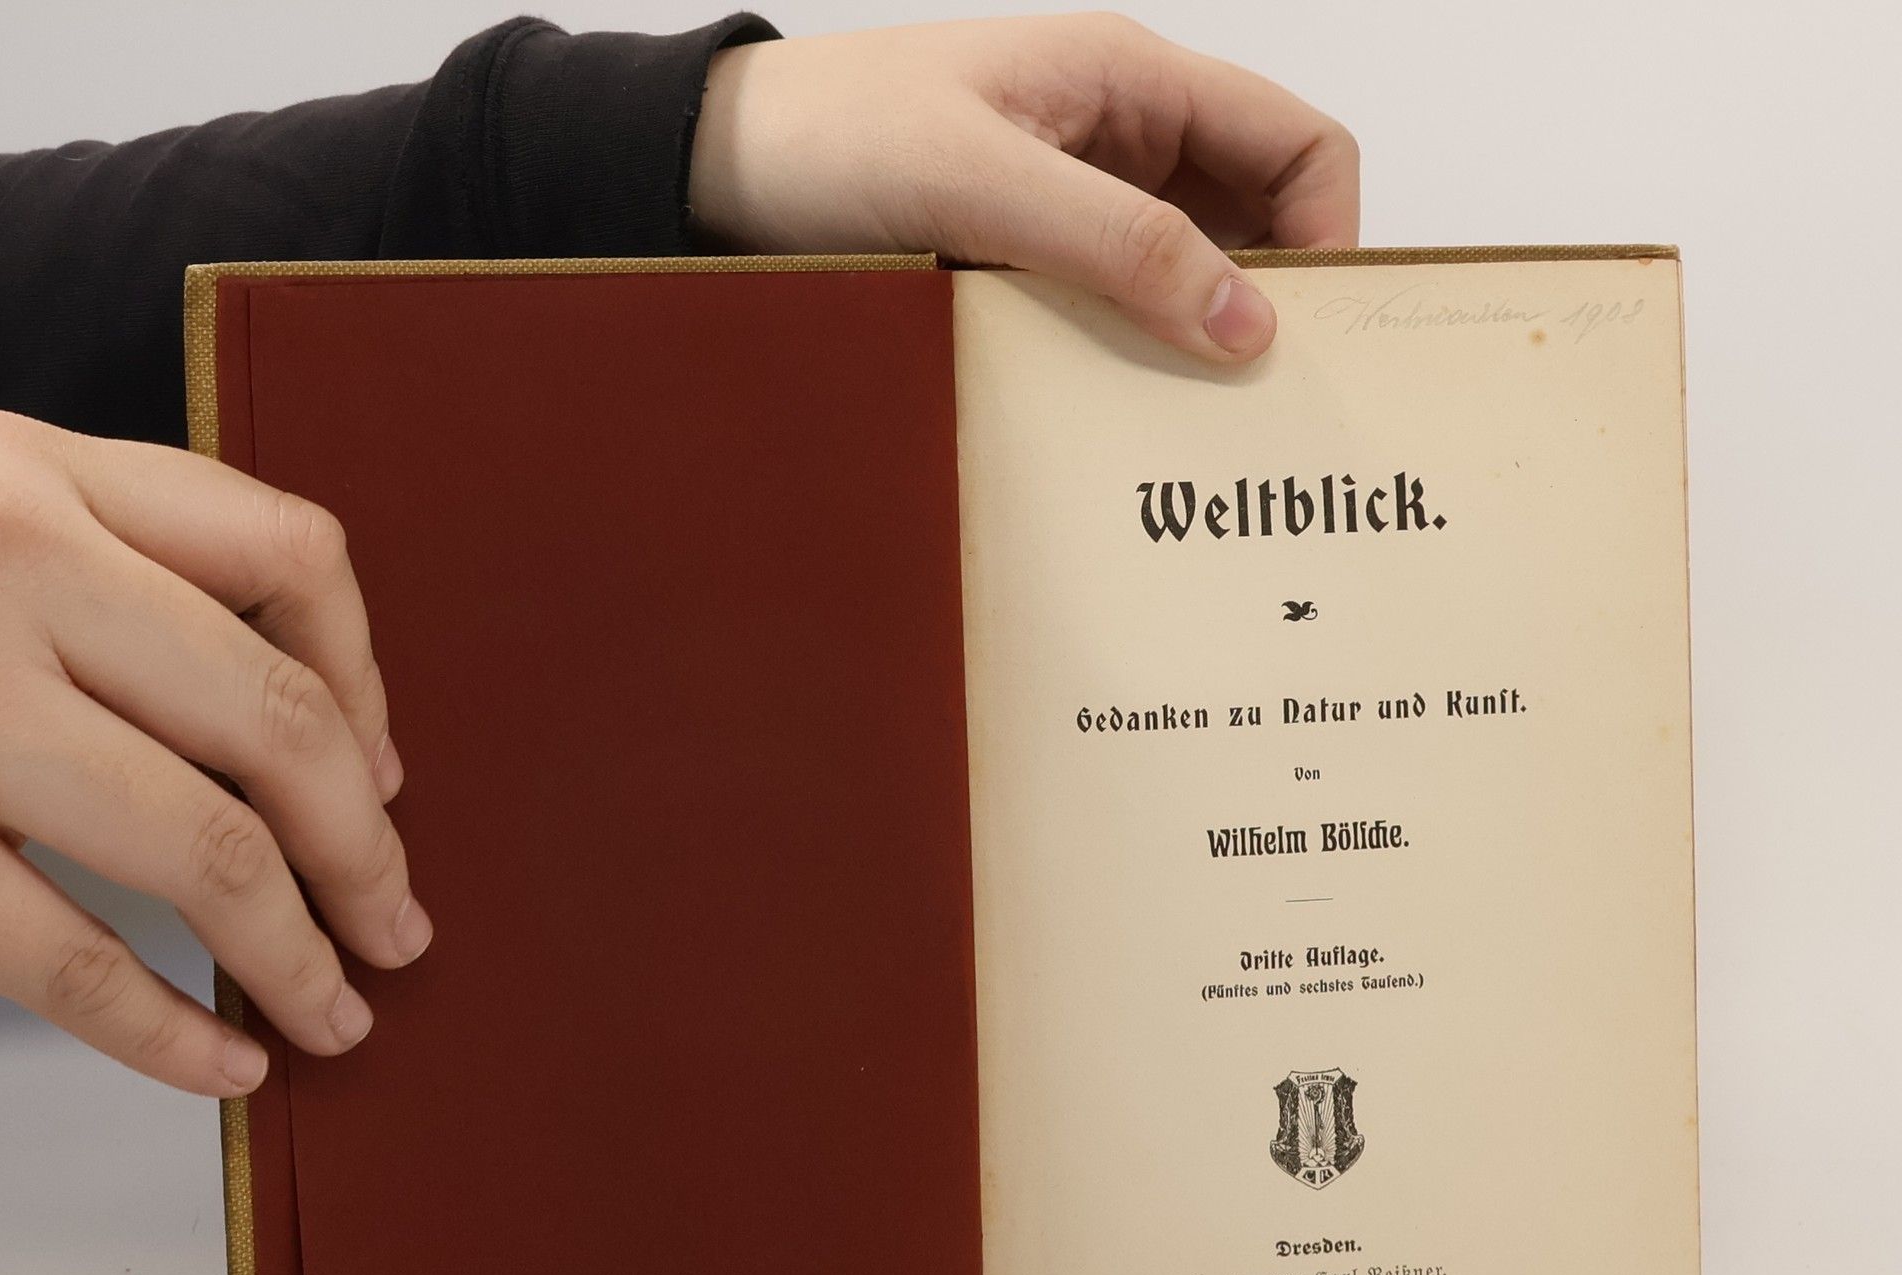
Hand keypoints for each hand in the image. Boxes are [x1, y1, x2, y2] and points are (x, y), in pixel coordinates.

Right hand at [0, 411, 430, 1095]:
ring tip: (338, 1017)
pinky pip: (59, 950)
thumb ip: (120, 563)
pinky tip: (223, 1066)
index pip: (294, 558)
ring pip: (201, 847)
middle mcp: (7, 566)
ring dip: (296, 955)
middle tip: (401, 934)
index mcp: (42, 475)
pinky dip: (163, 1027)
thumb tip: (331, 737)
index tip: (390, 782)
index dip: (372, 686)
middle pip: (279, 725)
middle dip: (365, 855)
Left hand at [690, 12, 1359, 361]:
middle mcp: (1120, 138)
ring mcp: (1075, 200)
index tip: (1305, 336)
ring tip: (1190, 424)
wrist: (716, 170)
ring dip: (1194, 340)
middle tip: (1260, 406)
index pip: (1296, 142)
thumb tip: (1245, 321)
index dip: (1328, 233)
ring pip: (1184, 273)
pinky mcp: (1028, 258)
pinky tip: (1116, 409)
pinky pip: (1112, 307)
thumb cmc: (833, 138)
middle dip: (1268, 303)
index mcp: (1131, 80)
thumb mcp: (985, 185)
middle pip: (1253, 218)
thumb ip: (1121, 244)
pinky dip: (1129, 355)